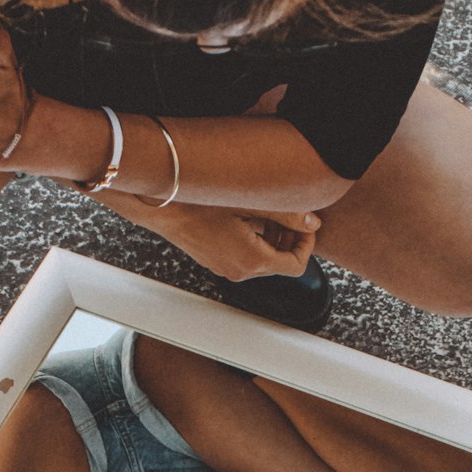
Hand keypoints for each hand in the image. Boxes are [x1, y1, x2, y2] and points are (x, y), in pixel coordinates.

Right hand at [98, 193, 320, 279]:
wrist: (158, 204)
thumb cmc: (199, 200)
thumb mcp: (250, 201)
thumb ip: (287, 214)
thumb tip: (314, 222)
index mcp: (253, 261)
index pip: (297, 265)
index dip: (306, 244)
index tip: (304, 222)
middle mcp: (240, 271)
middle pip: (279, 262)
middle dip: (288, 238)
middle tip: (286, 211)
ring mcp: (225, 268)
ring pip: (261, 258)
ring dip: (269, 236)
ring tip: (261, 208)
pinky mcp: (213, 261)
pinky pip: (242, 254)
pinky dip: (251, 238)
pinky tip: (241, 213)